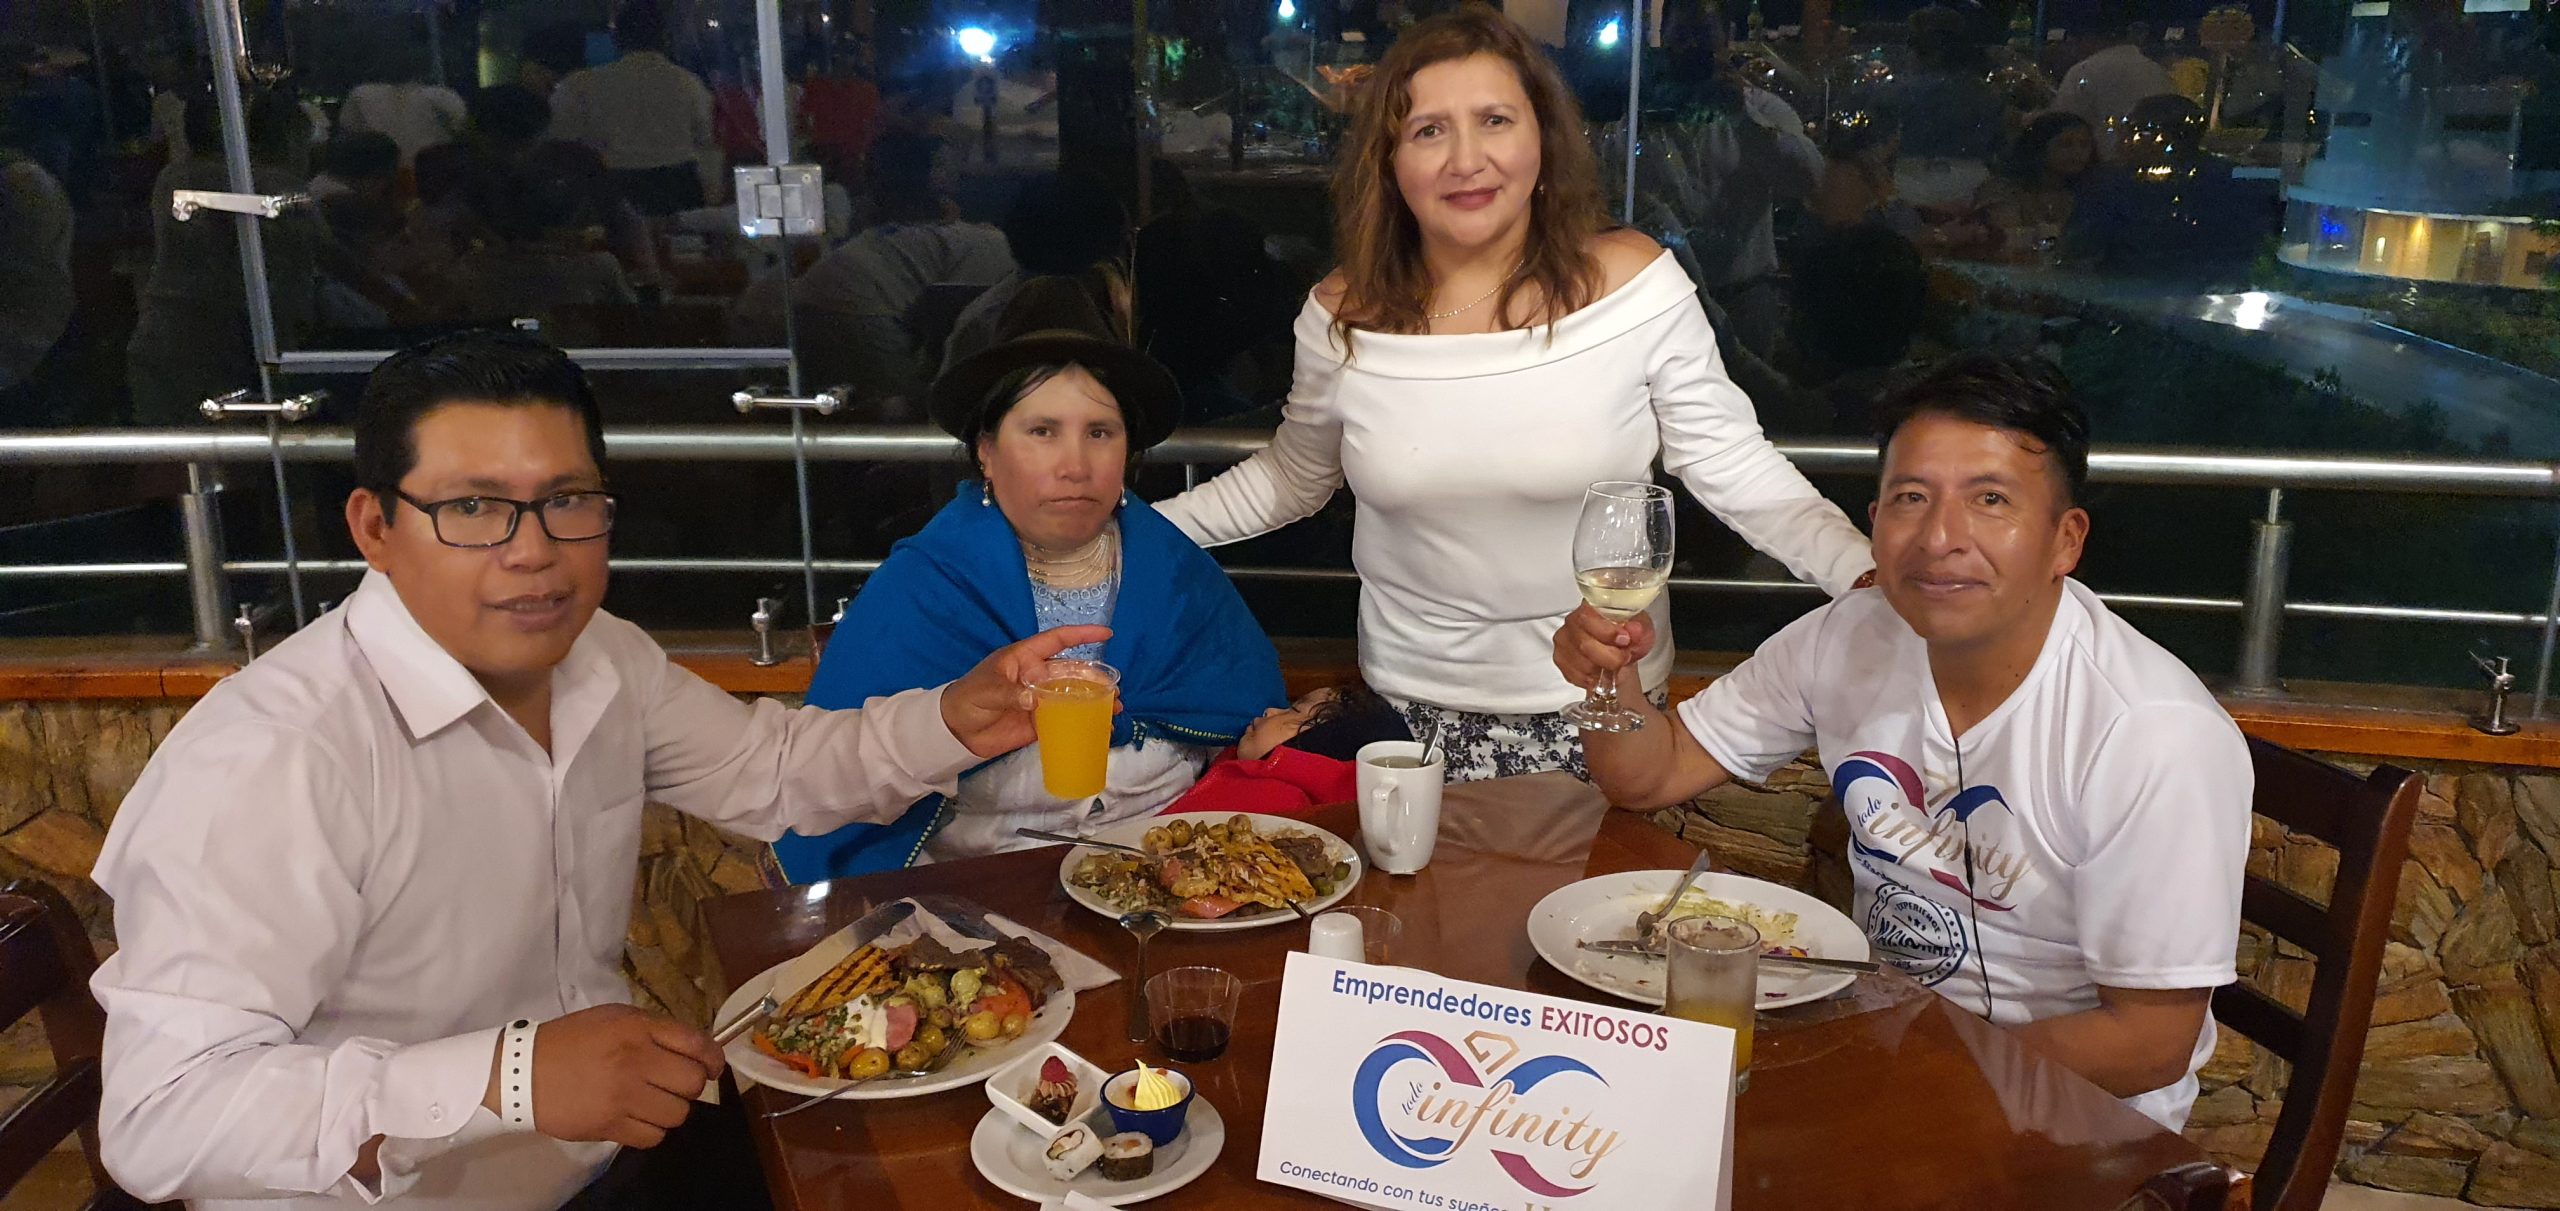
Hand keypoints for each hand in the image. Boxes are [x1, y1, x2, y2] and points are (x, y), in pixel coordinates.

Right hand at [495, 1004, 724, 1148]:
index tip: (712, 1067)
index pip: (697, 1044)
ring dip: (671, 1110)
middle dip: (690, 1085)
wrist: (523, 1071)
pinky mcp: (610, 1126)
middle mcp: (635, 1061)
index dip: (713, 1059)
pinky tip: (638, 1119)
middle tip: (673, 1084)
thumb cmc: (572, 1041)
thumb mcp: (614, 1018)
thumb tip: (694, 1049)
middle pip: (693, 1083)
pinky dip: (652, 1131)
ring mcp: (623, 1097)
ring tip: (652, 1102)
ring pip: (678, 1114)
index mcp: (637, 1030)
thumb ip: (654, 1030)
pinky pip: (653, 1137)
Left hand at [940, 626, 1114, 758]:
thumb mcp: (986, 690)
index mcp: (1025, 658)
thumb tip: (1035, 699)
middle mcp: (1037, 676)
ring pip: (1073, 696)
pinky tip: (1099, 729)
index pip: (1057, 641)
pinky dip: (1082, 723)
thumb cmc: (968, 698)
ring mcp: (1040, 699)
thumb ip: (1010, 693)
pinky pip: (1064, 720)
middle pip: (1073, 672)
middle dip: (1095, 678)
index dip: (1081, 635)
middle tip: (1114, 689)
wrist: (955, 730)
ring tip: (1114, 709)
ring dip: (1094, 701)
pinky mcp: (1039, 722)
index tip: (1107, 633)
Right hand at [1551, 606, 1654, 697]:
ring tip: (1613, 664)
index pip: (1587, 618)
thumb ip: (1639, 629)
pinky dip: (1592, 679)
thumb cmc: (1629, 638)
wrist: (1620, 653)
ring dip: (1602, 670)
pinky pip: (1575, 675)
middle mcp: (1572, 622)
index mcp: (1590, 607)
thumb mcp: (1641, 630)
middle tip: (1624, 657)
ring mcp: (1564, 641)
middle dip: (1610, 657)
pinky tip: (1600, 671)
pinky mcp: (1560, 659)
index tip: (1624, 640)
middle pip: (1584, 644)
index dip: (1607, 632)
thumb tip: (1634, 630)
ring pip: (1581, 664)